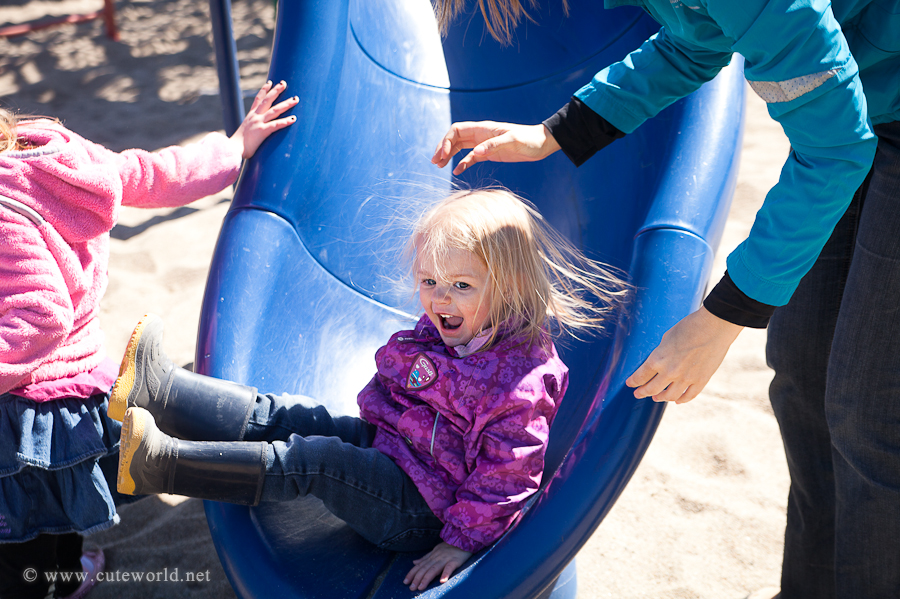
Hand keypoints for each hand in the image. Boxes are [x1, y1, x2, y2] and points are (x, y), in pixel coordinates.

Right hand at [230, 80, 298, 158]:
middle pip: (267, 100)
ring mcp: (258, 123)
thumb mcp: (245, 134)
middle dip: (276, 91)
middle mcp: (255, 117)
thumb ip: (250, 131)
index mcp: (250, 116)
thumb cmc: (238, 146)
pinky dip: (285, 122)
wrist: (232, 149)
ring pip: (275, 110)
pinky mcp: (262, 131)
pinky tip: (293, 119)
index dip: (264, 90)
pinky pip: (276, 125)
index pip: (258, 100)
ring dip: (286, 104)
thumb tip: (253, 134)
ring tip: (296, 99)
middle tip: (284, 83)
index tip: (270, 82)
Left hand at [403, 542, 472, 590]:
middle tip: (411, 588)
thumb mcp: (436, 550)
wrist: (464, 538)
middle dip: (417, 578)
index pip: (420, 565)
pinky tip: (442, 581)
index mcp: (432, 556)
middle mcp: (437, 557)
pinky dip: (445, 574)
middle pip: (425, 568)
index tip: (405, 582)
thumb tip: (414, 562)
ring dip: (426, 578)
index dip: (412, 573)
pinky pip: (450, 567)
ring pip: (434, 569)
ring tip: (421, 587)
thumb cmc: (450, 547)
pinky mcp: (455, 561)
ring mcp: (446, 559)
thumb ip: (425, 557)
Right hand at [431, 121, 560, 174]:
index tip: (442, 154)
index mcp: (483, 129)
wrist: (542, 144)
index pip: (457, 130)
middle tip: (434, 162)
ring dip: (449, 155)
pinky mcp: (489, 154)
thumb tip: (475, 153)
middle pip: (455, 138)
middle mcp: (481, 135)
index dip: (446, 140)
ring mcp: (484, 144)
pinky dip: (462, 163)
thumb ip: (493, 146)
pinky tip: (456, 172)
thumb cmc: (529, 139)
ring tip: (438, 166)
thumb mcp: (512, 141)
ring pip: (460, 148)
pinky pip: (471, 157)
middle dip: (442, 148)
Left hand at [626, 306, 742, 403]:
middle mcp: (670, 372)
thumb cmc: (689, 327)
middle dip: (642, 392)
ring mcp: (686, 378)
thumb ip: (661, 354)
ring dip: (661, 398)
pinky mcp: (701, 380)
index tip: (630, 384)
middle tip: (638, 394)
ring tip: (657, 397)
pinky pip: (688, 396)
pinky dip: (681, 400)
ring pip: (669, 396)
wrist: (714, 326)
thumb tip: (658, 363)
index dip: (633, 382)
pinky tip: (677, 400)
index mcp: (658, 359)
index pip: (641, 376)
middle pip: (652, 389)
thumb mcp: (667, 338)